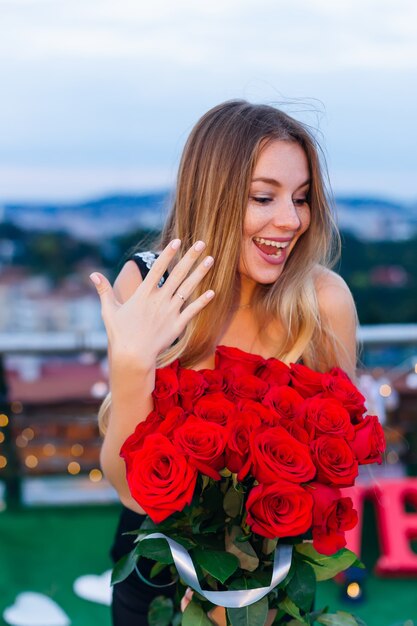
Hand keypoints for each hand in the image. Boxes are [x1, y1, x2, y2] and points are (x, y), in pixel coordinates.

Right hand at [90, 239, 214, 368]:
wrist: (133, 357)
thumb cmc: (119, 334)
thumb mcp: (109, 310)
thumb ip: (104, 290)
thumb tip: (92, 274)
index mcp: (143, 294)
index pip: (158, 268)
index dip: (168, 253)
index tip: (178, 241)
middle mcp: (159, 299)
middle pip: (178, 273)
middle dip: (190, 257)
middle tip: (202, 243)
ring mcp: (170, 311)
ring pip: (188, 288)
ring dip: (200, 273)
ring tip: (211, 259)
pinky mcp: (177, 325)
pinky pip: (192, 310)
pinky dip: (202, 301)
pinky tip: (213, 291)